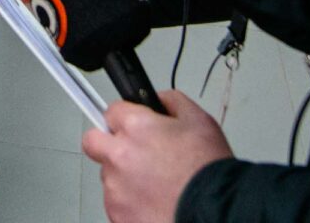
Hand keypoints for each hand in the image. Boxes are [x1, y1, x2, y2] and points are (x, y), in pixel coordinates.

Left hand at [83, 90, 233, 222]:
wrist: (216, 211)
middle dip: (107, 142)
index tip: (130, 125)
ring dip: (123, 176)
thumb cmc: (208, 171)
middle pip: (93, 141)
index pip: (111, 111)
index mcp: (135, 127)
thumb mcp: (200, 120)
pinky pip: (115, 202)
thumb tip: (158, 99)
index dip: (125, 118)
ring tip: (154, 183)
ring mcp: (115, 188)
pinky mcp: (117, 214)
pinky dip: (130, 201)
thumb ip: (171, 101)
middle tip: (129, 151)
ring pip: (108, 175)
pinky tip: (153, 200)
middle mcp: (118, 156)